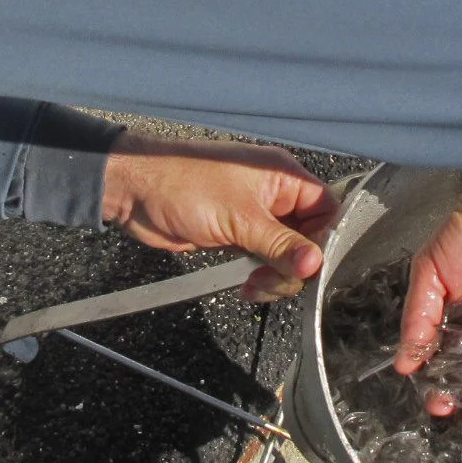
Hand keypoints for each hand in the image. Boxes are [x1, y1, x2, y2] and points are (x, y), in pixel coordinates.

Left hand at [101, 132, 335, 300]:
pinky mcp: (236, 233)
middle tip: (273, 280)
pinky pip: (262, 259)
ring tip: (254, 285)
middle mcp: (273, 193)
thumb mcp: (240, 219)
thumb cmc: (184, 186)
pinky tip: (246, 286)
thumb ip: (280, 244)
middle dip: (294, 265)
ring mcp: (254, 215)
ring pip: (284, 253)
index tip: (311, 266)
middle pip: (308, 236)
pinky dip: (259, 276)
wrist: (134, 191)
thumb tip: (316, 264)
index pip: (326, 208)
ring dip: (275, 276)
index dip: (324, 239)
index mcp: (282, 176)